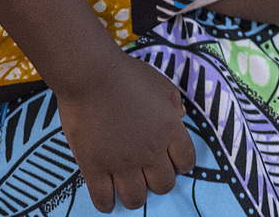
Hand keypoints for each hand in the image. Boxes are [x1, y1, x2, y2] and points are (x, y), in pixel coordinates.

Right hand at [57, 52, 195, 211]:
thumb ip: (174, 105)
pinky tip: (107, 198)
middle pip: (163, 185)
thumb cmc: (126, 74)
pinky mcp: (95, 167)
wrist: (91, 73)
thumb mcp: (161, 84)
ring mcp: (122, 162)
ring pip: (136, 199)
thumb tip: (180, 119)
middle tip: (148, 174)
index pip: (187, 162)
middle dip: (158, 182)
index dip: (181, 164)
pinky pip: (104, 199)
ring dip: (135, 196)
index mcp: (169, 129)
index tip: (171, 162)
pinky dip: (107, 204)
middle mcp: (150, 150)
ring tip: (128, 187)